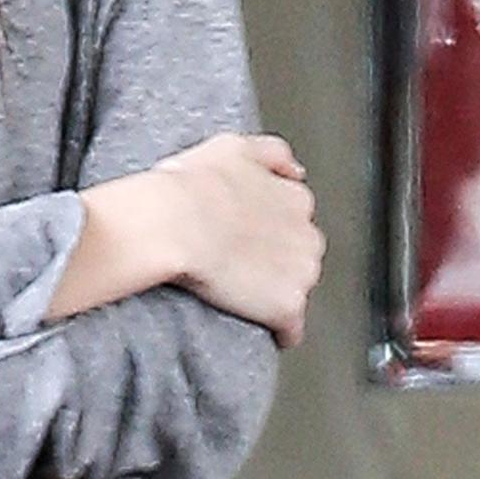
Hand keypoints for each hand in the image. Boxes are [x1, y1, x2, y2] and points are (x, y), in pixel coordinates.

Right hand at [69, 132, 322, 345]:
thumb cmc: (191, 187)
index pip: (295, 221)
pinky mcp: (286, 308)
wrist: (172, 224)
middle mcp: (307, 235)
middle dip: (277, 262)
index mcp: (295, 199)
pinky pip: (291, 329)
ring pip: (297, 289)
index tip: (246, 237)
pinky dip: (280, 331)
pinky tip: (263, 330)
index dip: (269, 231)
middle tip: (239, 266)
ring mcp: (300, 273)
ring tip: (242, 294)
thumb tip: (297, 171)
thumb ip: (272, 154)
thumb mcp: (233, 147)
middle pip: (301, 256)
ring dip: (276, 293)